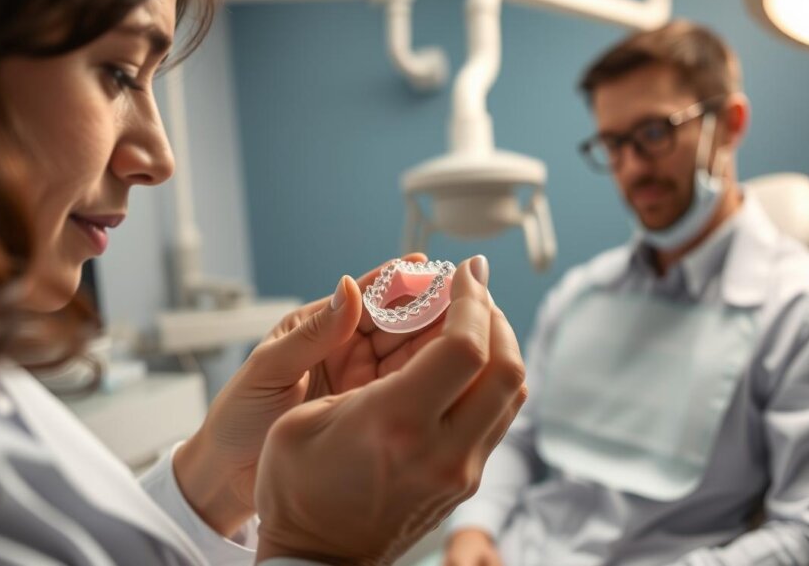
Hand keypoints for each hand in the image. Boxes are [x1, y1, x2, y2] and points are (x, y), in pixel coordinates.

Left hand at [174, 253, 447, 534]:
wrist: (231, 478)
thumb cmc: (238, 419)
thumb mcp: (269, 371)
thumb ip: (311, 335)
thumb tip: (349, 288)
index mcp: (318, 328)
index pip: (364, 297)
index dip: (397, 280)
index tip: (427, 266)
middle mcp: (345, 349)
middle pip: (396, 320)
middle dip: (429, 304)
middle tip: (465, 293)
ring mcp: (362, 380)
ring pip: (409, 351)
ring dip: (438, 337)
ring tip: (471, 324)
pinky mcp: (371, 409)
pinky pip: (408, 385)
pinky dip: (431, 374)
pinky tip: (456, 366)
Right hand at [253, 256, 527, 564]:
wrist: (317, 563)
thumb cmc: (296, 492)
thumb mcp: (302, 419)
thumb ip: (344, 366)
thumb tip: (377, 309)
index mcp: (395, 424)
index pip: (465, 346)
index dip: (471, 299)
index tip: (465, 272)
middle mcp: (441, 449)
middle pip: (506, 367)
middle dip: (495, 317)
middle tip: (471, 293)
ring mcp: (460, 471)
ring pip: (512, 394)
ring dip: (501, 348)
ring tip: (471, 322)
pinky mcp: (465, 482)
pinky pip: (499, 418)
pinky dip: (493, 380)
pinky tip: (465, 365)